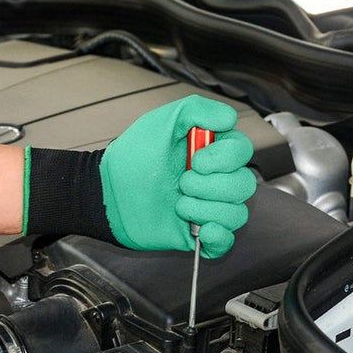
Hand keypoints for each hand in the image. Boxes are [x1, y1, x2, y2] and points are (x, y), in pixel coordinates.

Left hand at [99, 95, 255, 255]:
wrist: (109, 193)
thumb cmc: (132, 158)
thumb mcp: (162, 122)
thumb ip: (197, 109)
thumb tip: (229, 118)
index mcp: (211, 152)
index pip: (242, 152)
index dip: (224, 159)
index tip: (197, 160)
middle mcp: (213, 180)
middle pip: (243, 185)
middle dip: (210, 186)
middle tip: (181, 183)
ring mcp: (206, 208)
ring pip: (236, 214)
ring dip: (206, 210)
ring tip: (178, 205)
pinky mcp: (196, 234)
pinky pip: (224, 243)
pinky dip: (218, 238)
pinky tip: (202, 230)